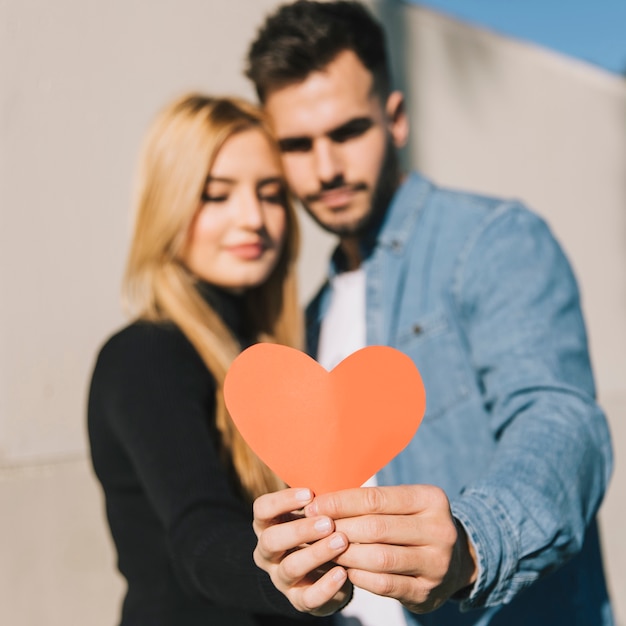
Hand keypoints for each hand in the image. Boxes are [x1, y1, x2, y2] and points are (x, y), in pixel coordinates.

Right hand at [253, 488, 352, 615]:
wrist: (323, 572)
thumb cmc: (318, 531)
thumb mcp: (312, 514)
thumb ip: (318, 500)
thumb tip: (337, 474)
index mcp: (268, 524)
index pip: (262, 509)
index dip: (282, 501)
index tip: (309, 493)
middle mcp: (268, 552)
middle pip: (271, 540)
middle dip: (299, 530)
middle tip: (327, 522)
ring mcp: (280, 577)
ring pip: (290, 567)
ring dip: (316, 553)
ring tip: (341, 542)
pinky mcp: (298, 600)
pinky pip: (308, 597)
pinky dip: (325, 586)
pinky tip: (343, 573)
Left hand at [304, 485, 477, 613]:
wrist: (456, 561)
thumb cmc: (414, 524)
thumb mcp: (404, 505)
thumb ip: (372, 501)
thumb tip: (322, 500)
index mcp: (431, 498)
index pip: (376, 498)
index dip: (341, 502)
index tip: (313, 505)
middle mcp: (440, 529)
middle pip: (376, 527)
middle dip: (339, 528)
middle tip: (312, 529)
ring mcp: (436, 563)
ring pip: (379, 558)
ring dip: (345, 554)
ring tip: (323, 549)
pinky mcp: (428, 592)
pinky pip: (385, 584)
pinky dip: (360, 577)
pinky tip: (344, 570)